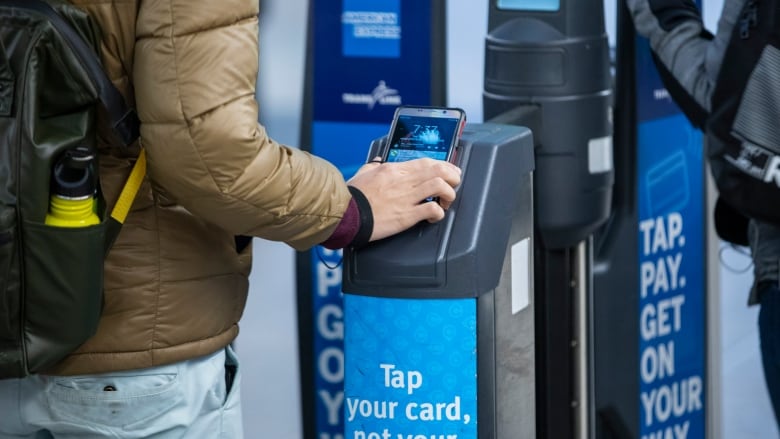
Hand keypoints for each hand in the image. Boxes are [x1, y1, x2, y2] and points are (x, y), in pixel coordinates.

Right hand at [347, 157, 461, 241]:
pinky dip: (439, 214)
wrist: (346, 214)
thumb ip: (372, 167)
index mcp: (394, 169)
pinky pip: (432, 209)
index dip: (444, 166)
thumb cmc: (352, 197)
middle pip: (439, 170)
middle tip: (453, 185)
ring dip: (448, 194)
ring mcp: (406, 197)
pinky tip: (434, 217)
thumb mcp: (362, 174)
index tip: (449, 172)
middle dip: (453, 177)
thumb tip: (376, 162)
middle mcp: (403, 180)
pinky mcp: (407, 215)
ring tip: (445, 202)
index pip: (427, 161)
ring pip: (440, 186)